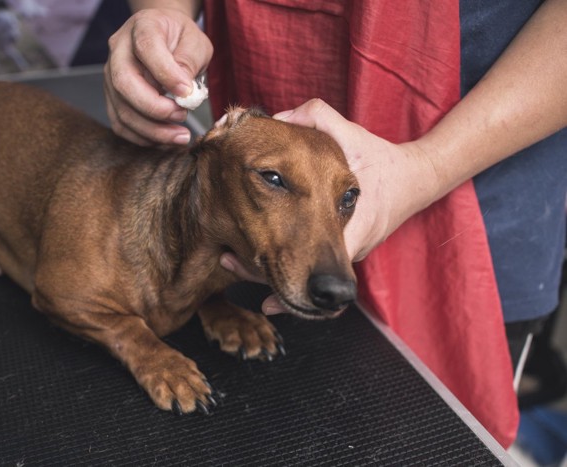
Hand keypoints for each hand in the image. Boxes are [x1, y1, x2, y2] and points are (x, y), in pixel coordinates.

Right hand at [104, 8, 212, 145]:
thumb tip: (183, 91)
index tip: (187, 92)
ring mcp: (111, 76)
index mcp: (142, 26)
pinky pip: (121, 125)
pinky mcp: (113, 98)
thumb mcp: (195, 41)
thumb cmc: (181, 39)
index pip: (146, 47)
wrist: (164, 39)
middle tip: (183, 116)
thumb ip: (189, 61)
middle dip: (155, 108)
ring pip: (121, 110)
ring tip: (181, 136)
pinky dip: (143, 138)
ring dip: (152, 130)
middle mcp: (119, 50)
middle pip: (124, 83)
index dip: (166, 73)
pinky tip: (165, 140)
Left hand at [221, 99, 439, 313]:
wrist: (417, 178)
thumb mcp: (352, 136)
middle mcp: (350, 248)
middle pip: (304, 274)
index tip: (249, 260)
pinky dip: (285, 262)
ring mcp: (347, 252)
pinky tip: (255, 256)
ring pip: (304, 271)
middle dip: (264, 273)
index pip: (314, 263)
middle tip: (229, 260)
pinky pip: (310, 262)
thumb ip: (318, 119)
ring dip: (270, 270)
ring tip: (232, 258)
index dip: (280, 269)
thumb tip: (280, 116)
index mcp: (354, 227)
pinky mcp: (343, 249)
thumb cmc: (382, 159)